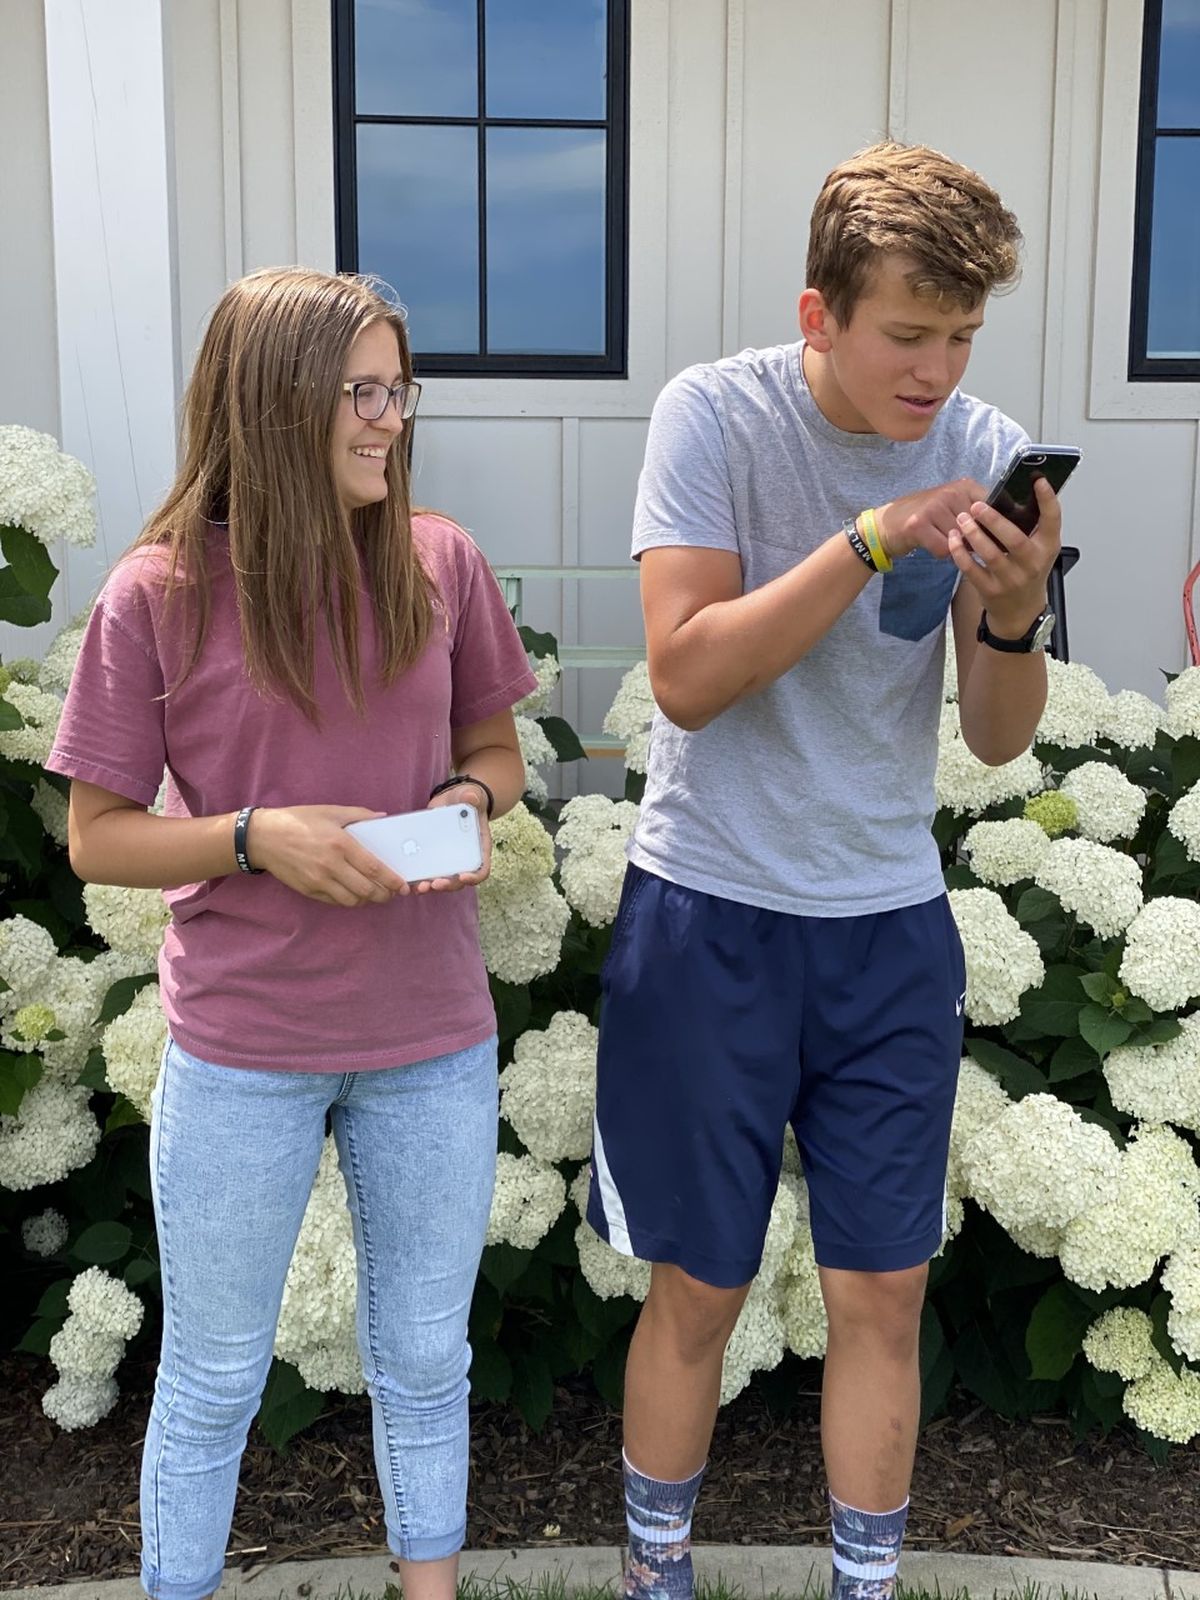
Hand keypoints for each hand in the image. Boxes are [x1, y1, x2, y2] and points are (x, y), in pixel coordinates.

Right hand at [247, 805, 409, 906]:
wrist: (264, 837)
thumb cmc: (299, 820)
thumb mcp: (330, 811)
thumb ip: (359, 815)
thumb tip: (383, 818)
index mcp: (340, 844)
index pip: (373, 868)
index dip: (391, 880)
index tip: (402, 885)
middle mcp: (331, 865)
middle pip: (366, 890)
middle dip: (384, 895)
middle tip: (391, 893)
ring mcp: (318, 880)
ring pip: (352, 900)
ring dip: (367, 899)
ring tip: (374, 894)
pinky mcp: (308, 890)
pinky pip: (335, 901)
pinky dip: (348, 900)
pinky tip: (354, 893)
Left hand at [412, 785, 493, 893]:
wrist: (452, 799)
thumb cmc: (467, 799)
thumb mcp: (471, 795)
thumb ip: (471, 797)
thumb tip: (470, 798)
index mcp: (479, 848)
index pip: (481, 869)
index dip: (474, 877)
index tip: (463, 877)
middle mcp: (465, 858)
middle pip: (459, 881)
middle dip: (447, 884)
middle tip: (435, 884)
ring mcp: (448, 860)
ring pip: (441, 880)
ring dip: (431, 886)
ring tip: (420, 886)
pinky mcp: (433, 857)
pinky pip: (426, 872)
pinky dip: (418, 878)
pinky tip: (408, 878)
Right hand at [873, 478, 990, 560]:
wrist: (886, 524)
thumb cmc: (924, 517)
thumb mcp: (953, 507)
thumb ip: (976, 513)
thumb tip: (1003, 531)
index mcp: (964, 486)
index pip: (993, 507)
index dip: (995, 525)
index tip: (994, 536)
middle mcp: (950, 493)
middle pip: (977, 527)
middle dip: (973, 540)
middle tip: (960, 541)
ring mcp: (934, 507)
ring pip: (961, 539)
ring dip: (955, 548)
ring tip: (942, 540)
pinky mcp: (919, 525)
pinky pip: (944, 548)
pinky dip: (941, 553)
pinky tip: (932, 545)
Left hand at [948, 474, 1061, 635]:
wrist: (1020, 612)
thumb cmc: (1028, 573)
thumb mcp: (1039, 549)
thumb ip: (1032, 526)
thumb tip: (1015, 492)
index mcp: (1047, 547)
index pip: (1052, 520)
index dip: (1047, 499)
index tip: (1038, 480)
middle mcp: (1032, 564)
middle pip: (1015, 539)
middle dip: (995, 520)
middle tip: (977, 506)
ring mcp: (1011, 579)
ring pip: (991, 554)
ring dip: (974, 535)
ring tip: (962, 519)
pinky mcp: (991, 590)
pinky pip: (972, 570)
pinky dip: (960, 553)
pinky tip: (953, 540)